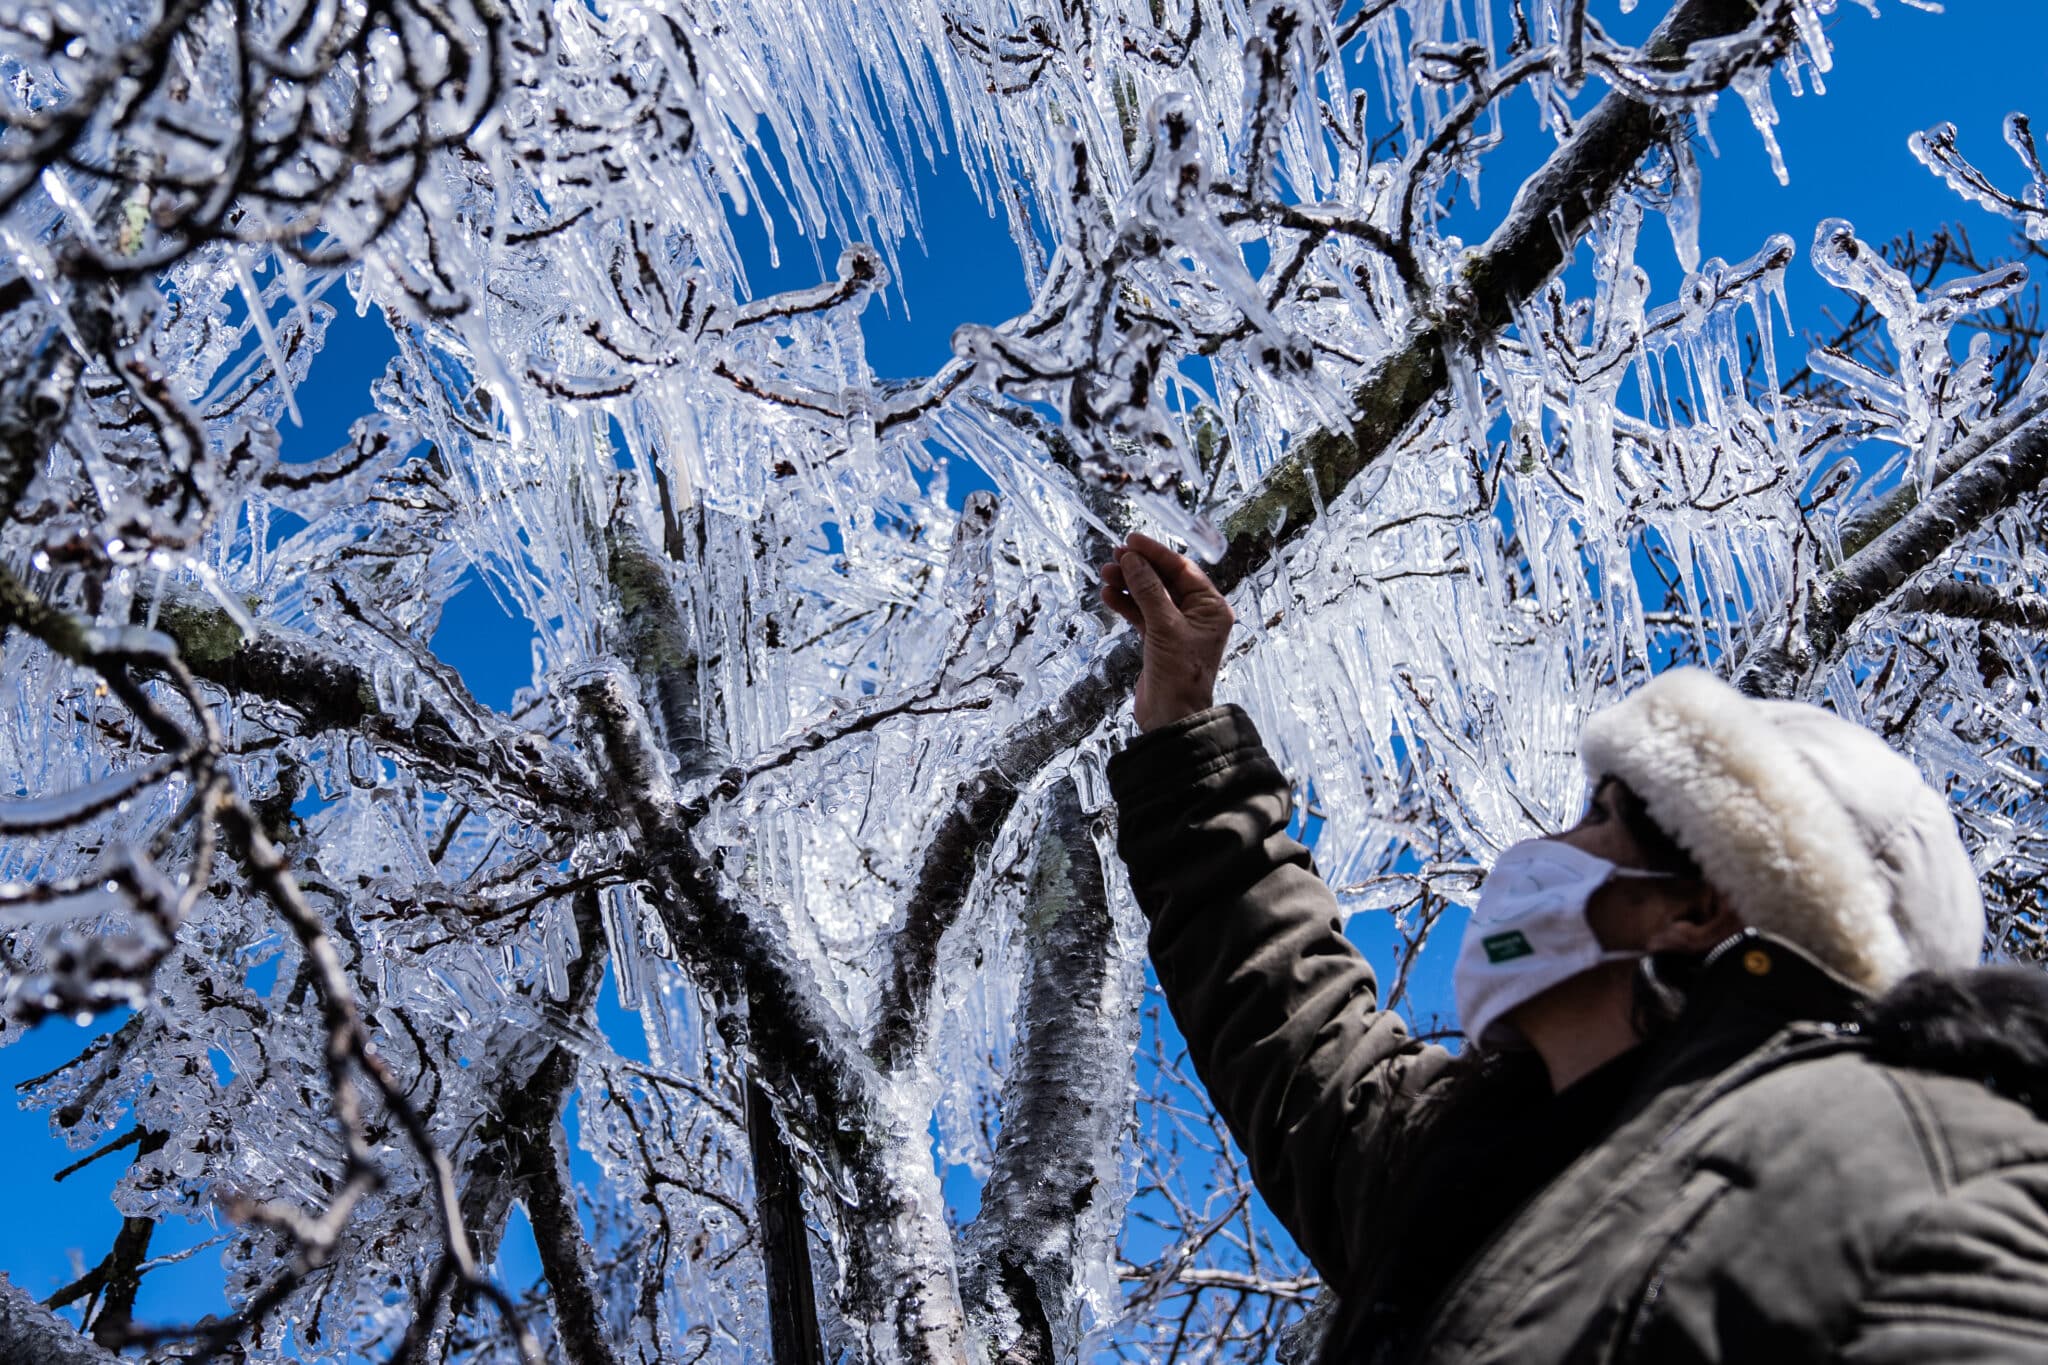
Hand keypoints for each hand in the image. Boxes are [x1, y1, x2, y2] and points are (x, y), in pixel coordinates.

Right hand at [1099, 532, 1234, 731]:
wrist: (1171, 717)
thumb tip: (1133, 560)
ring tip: (1106, 574)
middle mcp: (1197, 614)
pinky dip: (1126, 604)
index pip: (1182, 569)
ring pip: (1150, 595)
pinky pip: (1142, 613)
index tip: (1132, 540)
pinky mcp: (1160, 640)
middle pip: (1165, 580)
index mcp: (1211, 607)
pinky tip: (1109, 595)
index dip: (1156, 553)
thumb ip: (1148, 591)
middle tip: (1115, 555)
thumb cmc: (1179, 675)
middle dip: (1139, 568)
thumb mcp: (1164, 627)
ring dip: (1129, 584)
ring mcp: (1178, 627)